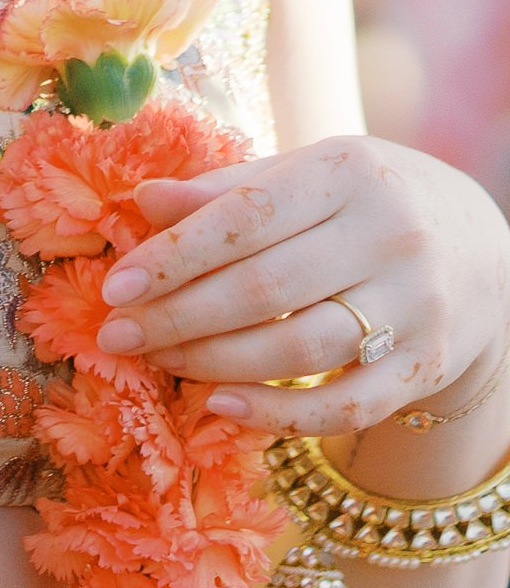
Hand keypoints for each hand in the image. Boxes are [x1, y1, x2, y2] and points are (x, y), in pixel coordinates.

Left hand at [92, 135, 509, 438]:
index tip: (115, 288)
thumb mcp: (302, 175)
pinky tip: (222, 406)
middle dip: (178, 317)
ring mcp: (415, 306)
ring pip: (299, 349)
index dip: (175, 256)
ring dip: (215, 362)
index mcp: (349, 172)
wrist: (479, 247)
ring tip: (161, 361)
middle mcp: (390, 236)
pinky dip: (278, 415)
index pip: (246, 218)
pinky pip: (345, 405)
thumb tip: (144, 200)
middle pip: (265, 289)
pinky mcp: (426, 366)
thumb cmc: (359, 203)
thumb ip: (223, 190)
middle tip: (117, 336)